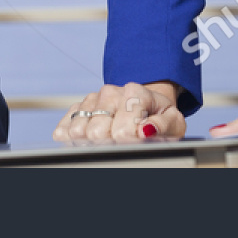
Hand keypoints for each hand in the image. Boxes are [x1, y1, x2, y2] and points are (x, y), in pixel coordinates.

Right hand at [52, 81, 184, 142]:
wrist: (147, 105)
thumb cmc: (160, 117)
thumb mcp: (173, 122)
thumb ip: (162, 126)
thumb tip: (145, 130)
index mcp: (134, 92)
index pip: (122, 130)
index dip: (129, 144)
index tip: (137, 143)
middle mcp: (109, 92)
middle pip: (95, 132)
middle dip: (109, 145)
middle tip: (123, 144)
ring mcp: (91, 99)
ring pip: (77, 130)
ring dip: (90, 142)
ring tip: (108, 141)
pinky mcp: (78, 108)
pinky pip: (64, 127)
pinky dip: (70, 138)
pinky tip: (86, 142)